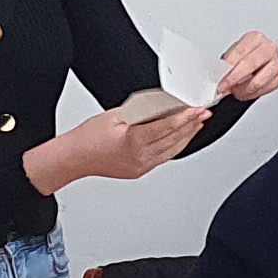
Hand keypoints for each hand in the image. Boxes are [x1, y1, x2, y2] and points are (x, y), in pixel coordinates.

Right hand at [31, 99, 205, 193]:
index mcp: (133, 141)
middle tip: (203, 114)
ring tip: (196, 125)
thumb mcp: (115, 115)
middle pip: (173, 139)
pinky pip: (163, 157)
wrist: (75, 158)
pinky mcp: (139, 170)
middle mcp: (139, 157)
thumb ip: (140, 112)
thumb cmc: (88, 137)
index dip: (185, 117)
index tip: (196, 110)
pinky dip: (174, 146)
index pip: (167, 127)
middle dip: (191, 126)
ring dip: (186, 136)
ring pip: (172, 150)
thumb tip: (161, 106)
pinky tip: (180, 138)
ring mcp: (141, 166)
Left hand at [215, 32, 277, 102]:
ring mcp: (276, 64)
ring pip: (259, 80)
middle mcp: (269, 49)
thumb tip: (218, 75)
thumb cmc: (242, 57)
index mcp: (256, 38)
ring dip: (244, 89)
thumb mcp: (231, 55)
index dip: (229, 66)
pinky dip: (252, 94)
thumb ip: (226, 64)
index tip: (220, 77)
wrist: (253, 63)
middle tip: (224, 87)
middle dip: (235, 78)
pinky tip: (244, 92)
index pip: (241, 52)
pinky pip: (264, 90)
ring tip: (235, 91)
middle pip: (251, 64)